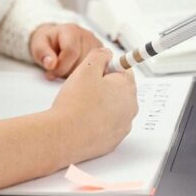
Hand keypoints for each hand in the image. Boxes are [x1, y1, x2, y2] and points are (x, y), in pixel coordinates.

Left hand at [29, 23, 104, 78]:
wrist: (56, 39)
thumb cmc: (48, 43)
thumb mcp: (38, 45)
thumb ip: (42, 53)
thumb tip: (51, 64)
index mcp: (71, 30)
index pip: (71, 52)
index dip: (61, 67)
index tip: (51, 74)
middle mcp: (87, 35)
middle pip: (82, 61)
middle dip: (68, 72)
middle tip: (57, 73)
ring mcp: (97, 44)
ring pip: (91, 67)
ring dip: (77, 74)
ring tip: (66, 70)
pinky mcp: (102, 53)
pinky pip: (98, 69)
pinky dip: (87, 74)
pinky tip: (76, 72)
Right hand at [49, 47, 138, 162]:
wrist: (64, 136)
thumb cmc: (75, 104)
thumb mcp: (86, 68)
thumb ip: (100, 55)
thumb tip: (107, 54)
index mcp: (127, 88)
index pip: (124, 71)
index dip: (106, 69)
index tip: (95, 73)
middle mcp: (130, 108)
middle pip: (119, 90)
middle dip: (104, 88)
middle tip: (84, 90)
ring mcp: (123, 126)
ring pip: (113, 109)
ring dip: (101, 105)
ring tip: (81, 106)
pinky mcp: (113, 141)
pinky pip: (107, 126)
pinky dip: (98, 122)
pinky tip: (83, 121)